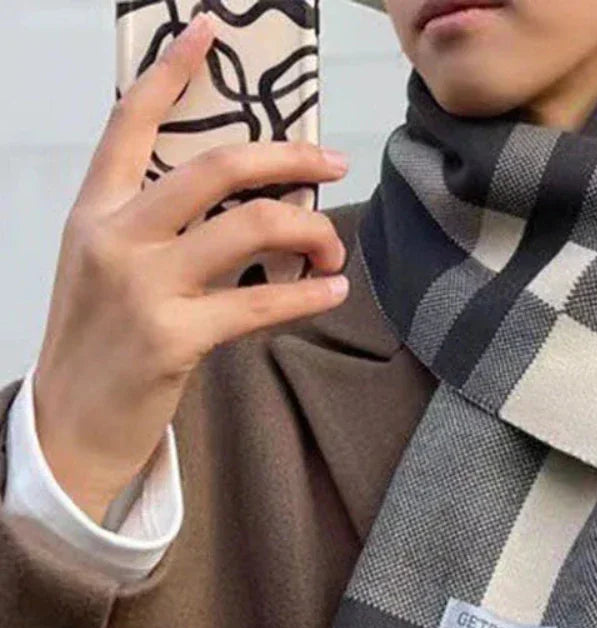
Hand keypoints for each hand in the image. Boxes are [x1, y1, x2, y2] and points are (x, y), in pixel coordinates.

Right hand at [32, 12, 350, 525]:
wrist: (68, 425)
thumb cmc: (98, 344)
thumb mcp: (106, 270)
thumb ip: (155, 230)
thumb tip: (245, 206)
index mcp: (95, 211)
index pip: (130, 122)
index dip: (172, 70)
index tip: (211, 27)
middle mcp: (115, 236)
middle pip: (215, 167)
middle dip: (287, 156)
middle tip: (333, 160)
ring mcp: (142, 286)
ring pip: (248, 226)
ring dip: (310, 228)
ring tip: (335, 247)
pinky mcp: (172, 337)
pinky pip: (258, 301)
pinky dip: (306, 293)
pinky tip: (334, 289)